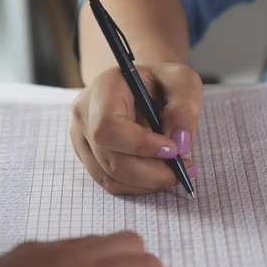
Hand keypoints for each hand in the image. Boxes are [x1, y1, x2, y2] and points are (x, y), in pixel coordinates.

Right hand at [70, 63, 202, 194]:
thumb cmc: (160, 82)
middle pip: (110, 160)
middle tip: (182, 170)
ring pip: (110, 177)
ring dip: (147, 183)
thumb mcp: (182, 81)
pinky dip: (139, 186)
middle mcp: (85, 114)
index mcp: (104, 88)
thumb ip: (185, 106)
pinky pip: (111, 183)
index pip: (109, 126)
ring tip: (173, 171)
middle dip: (151, 173)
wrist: (141, 87)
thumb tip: (180, 141)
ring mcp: (81, 138)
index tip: (173, 150)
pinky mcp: (88, 157)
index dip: (141, 146)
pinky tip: (158, 173)